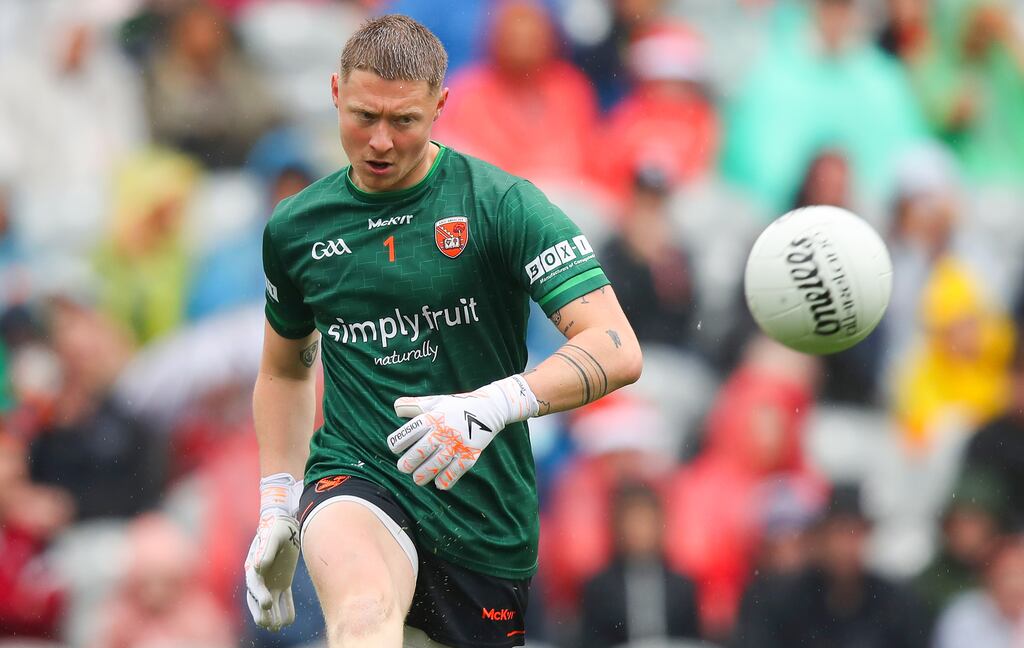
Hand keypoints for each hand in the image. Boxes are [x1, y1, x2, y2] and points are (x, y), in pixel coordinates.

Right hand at [245, 474, 302, 630]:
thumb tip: (258, 566)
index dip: (260, 594)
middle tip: (267, 623)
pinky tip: (289, 621)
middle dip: (261, 612)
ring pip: (269, 602)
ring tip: (277, 627)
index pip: (254, 584)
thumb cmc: (277, 528)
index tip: (267, 602)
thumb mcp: (273, 536)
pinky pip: (284, 599)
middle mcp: (259, 577)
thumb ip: (266, 550)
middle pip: (256, 598)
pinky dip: (285, 609)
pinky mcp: (283, 583)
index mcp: (253, 566)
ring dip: (272, 615)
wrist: (286, 524)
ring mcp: (271, 581)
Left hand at [387, 375, 536, 489]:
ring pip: (434, 467)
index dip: (397, 444)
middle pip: (419, 453)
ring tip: (418, 478)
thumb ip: (414, 405)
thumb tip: (395, 408)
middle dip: (407, 464)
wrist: (489, 409)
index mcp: (432, 418)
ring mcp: (456, 445)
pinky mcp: (469, 456)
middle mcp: (443, 432)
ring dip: (422, 476)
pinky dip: (444, 481)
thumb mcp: (435, 402)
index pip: (408, 434)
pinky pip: (453, 474)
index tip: (396, 449)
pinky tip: (438, 482)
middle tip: (404, 468)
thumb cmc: (456, 406)